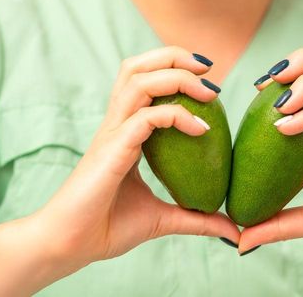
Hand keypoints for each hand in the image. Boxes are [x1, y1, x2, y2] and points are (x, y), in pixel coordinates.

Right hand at [33, 47, 239, 268]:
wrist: (69, 247)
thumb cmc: (106, 229)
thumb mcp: (162, 220)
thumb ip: (196, 218)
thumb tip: (233, 229)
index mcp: (124, 132)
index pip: (144, 82)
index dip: (175, 71)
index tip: (210, 86)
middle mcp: (116, 125)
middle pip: (137, 67)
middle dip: (174, 56)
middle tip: (209, 69)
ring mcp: (112, 134)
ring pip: (139, 80)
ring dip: (177, 76)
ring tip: (209, 91)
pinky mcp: (112, 149)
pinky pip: (147, 117)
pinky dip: (177, 115)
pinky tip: (201, 129)